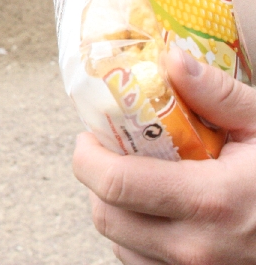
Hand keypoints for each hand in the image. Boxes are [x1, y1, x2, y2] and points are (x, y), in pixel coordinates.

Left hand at [73, 48, 255, 264]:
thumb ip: (217, 95)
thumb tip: (172, 60)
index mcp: (212, 202)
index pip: (114, 184)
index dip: (89, 155)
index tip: (94, 134)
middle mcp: (198, 248)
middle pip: (105, 216)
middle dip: (98, 179)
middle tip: (113, 151)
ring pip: (119, 242)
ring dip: (118, 208)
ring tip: (142, 178)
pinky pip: (141, 261)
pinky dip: (138, 236)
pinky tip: (161, 210)